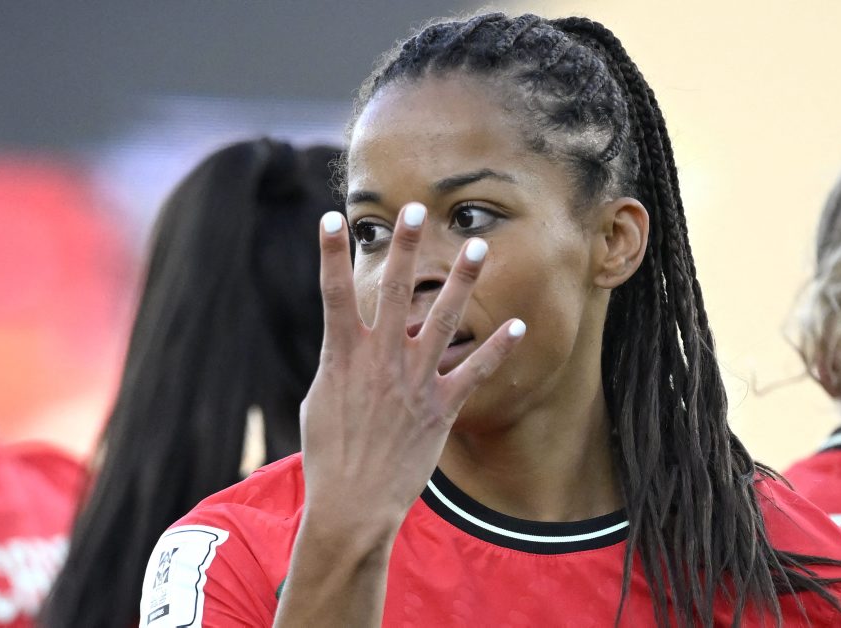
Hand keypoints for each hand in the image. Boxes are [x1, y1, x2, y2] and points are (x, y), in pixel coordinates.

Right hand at [300, 203, 525, 534]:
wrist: (353, 505)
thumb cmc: (329, 455)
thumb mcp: (321, 401)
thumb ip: (340, 364)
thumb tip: (351, 343)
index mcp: (343, 357)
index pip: (333, 293)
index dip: (330, 253)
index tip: (332, 217)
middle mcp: (381, 361)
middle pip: (395, 291)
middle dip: (406, 247)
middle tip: (417, 209)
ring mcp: (414, 382)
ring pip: (443, 320)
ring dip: (463, 281)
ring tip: (478, 246)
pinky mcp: (441, 407)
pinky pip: (474, 371)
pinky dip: (498, 349)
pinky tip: (519, 326)